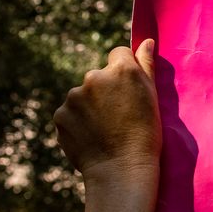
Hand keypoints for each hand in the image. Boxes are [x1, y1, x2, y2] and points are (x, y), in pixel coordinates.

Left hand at [56, 40, 161, 187]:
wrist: (121, 170)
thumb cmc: (145, 134)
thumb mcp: (152, 98)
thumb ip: (146, 65)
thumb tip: (146, 41)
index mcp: (121, 70)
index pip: (118, 54)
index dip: (124, 72)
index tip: (128, 92)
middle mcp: (94, 77)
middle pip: (98, 76)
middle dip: (105, 91)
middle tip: (118, 117)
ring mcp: (74, 97)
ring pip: (82, 96)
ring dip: (89, 107)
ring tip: (104, 131)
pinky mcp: (60, 115)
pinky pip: (69, 114)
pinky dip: (77, 123)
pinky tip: (91, 138)